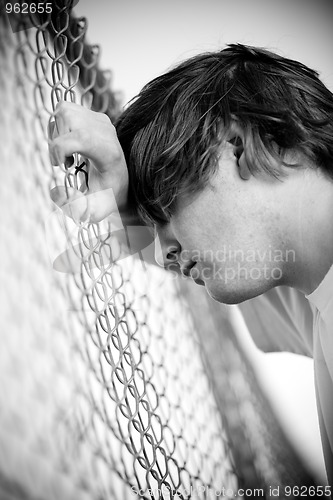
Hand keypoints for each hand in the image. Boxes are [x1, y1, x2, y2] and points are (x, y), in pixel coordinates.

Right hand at [48, 101, 128, 222]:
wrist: (121, 182)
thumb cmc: (107, 197)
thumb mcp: (94, 211)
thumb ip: (76, 208)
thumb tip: (56, 192)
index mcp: (109, 153)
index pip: (80, 138)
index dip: (59, 150)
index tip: (62, 166)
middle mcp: (107, 131)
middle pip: (66, 120)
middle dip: (56, 143)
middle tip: (66, 163)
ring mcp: (101, 120)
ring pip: (64, 111)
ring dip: (57, 133)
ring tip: (69, 153)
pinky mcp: (94, 115)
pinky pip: (65, 109)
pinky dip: (60, 126)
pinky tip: (69, 143)